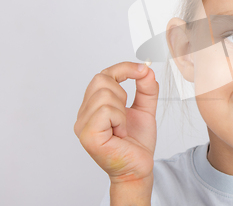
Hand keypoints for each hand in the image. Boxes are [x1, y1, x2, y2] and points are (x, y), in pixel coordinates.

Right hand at [74, 61, 158, 183]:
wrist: (139, 167)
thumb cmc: (137, 142)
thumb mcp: (145, 109)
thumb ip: (146, 89)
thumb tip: (146, 70)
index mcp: (94, 106)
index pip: (103, 75)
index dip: (123, 68)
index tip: (143, 69)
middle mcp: (84, 113)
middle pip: (101, 79)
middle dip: (122, 92)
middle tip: (126, 114)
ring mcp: (82, 124)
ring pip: (104, 95)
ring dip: (122, 111)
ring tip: (122, 127)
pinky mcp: (87, 134)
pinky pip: (106, 110)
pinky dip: (119, 119)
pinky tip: (119, 133)